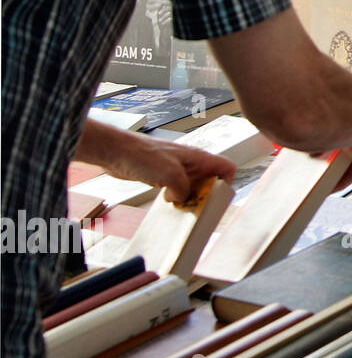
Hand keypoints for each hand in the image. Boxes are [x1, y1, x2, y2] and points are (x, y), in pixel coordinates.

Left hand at [96, 136, 236, 204]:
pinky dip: (176, 198)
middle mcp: (191, 163)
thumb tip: (182, 199)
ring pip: (194, 187)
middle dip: (206, 195)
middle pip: (211, 180)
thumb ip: (183, 190)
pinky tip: (168, 201)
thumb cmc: (143, 154)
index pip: (226, 167)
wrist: (117, 152)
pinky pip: (178, 190)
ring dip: (189, 198)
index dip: (227, 182)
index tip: (218, 196)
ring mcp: (178, 169)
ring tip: (181, 204)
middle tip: (198, 205)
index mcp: (198, 157)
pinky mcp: (165, 176)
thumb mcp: (170, 175)